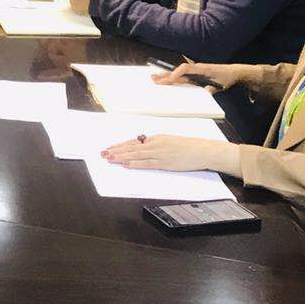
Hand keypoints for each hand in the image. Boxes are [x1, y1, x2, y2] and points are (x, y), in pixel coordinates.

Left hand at [100, 134, 239, 175]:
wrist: (202, 150)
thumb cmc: (187, 146)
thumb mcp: (169, 141)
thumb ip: (155, 144)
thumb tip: (142, 147)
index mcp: (156, 138)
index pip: (134, 142)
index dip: (120, 145)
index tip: (109, 148)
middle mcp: (155, 144)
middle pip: (132, 148)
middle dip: (116, 151)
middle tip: (103, 153)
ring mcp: (159, 153)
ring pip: (136, 155)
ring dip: (122, 157)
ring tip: (110, 159)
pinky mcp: (165, 163)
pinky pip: (147, 164)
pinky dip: (136, 164)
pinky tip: (127, 165)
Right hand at [149, 62, 245, 94]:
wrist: (232, 72)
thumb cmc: (226, 77)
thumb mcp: (220, 85)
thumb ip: (210, 89)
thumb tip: (203, 93)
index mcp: (201, 69)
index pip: (186, 69)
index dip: (178, 73)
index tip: (171, 79)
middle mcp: (195, 69)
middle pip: (178, 71)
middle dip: (165, 75)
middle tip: (153, 78)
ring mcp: (194, 72)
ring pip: (177, 74)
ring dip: (166, 76)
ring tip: (154, 77)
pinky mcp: (194, 75)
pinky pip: (181, 76)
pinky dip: (172, 78)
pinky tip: (165, 79)